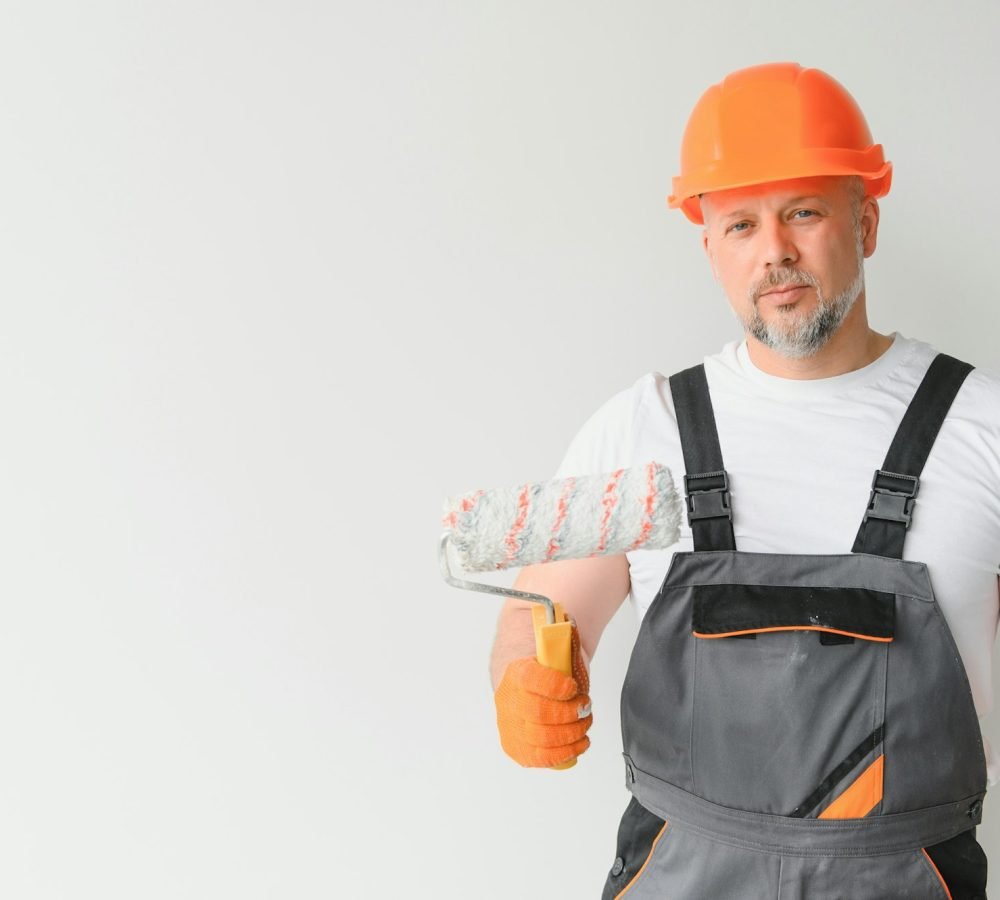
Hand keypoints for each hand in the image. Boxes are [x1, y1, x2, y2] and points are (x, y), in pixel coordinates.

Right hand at [493, 625, 591, 767]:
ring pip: (541, 740)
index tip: (572, 686)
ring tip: (584, 724)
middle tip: (585, 706)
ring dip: (571, 734)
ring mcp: (511, 726)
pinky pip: (540, 758)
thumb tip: (570, 620)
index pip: (531, 681)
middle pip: (539, 715)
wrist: (523, 675)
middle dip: (570, 714)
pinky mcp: (518, 746)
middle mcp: (509, 700)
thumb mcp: (552, 642)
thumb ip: (560, 632)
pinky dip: (564, 754)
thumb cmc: (544, 662)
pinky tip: (578, 743)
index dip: (556, 687)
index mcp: (516, 671)